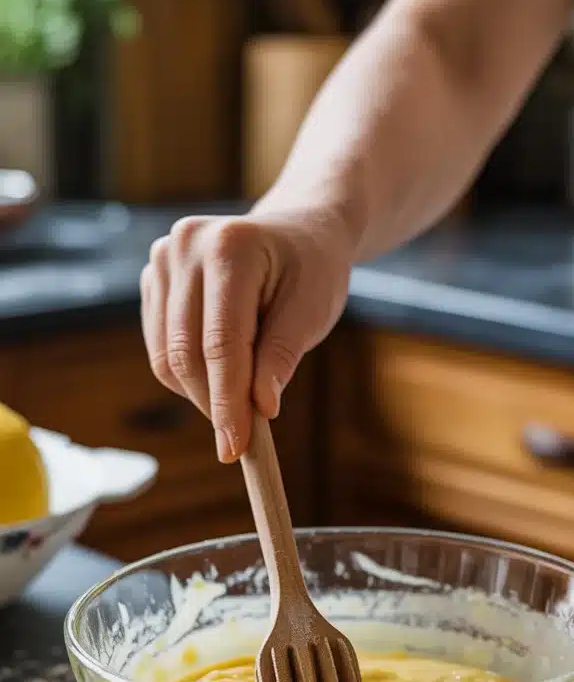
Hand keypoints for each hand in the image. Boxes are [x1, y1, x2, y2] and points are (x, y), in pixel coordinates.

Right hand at [139, 201, 353, 459]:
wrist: (297, 233)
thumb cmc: (312, 271)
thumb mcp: (312, 311)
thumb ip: (282, 356)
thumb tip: (259, 408)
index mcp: (230, 246)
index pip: (221, 342)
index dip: (227, 401)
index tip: (236, 448)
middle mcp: (185, 246)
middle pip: (186, 352)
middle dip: (212, 404)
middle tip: (238, 442)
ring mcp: (163, 259)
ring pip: (167, 355)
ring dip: (199, 393)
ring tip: (237, 403)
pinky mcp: (153, 279)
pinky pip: (160, 347)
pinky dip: (188, 376)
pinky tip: (220, 376)